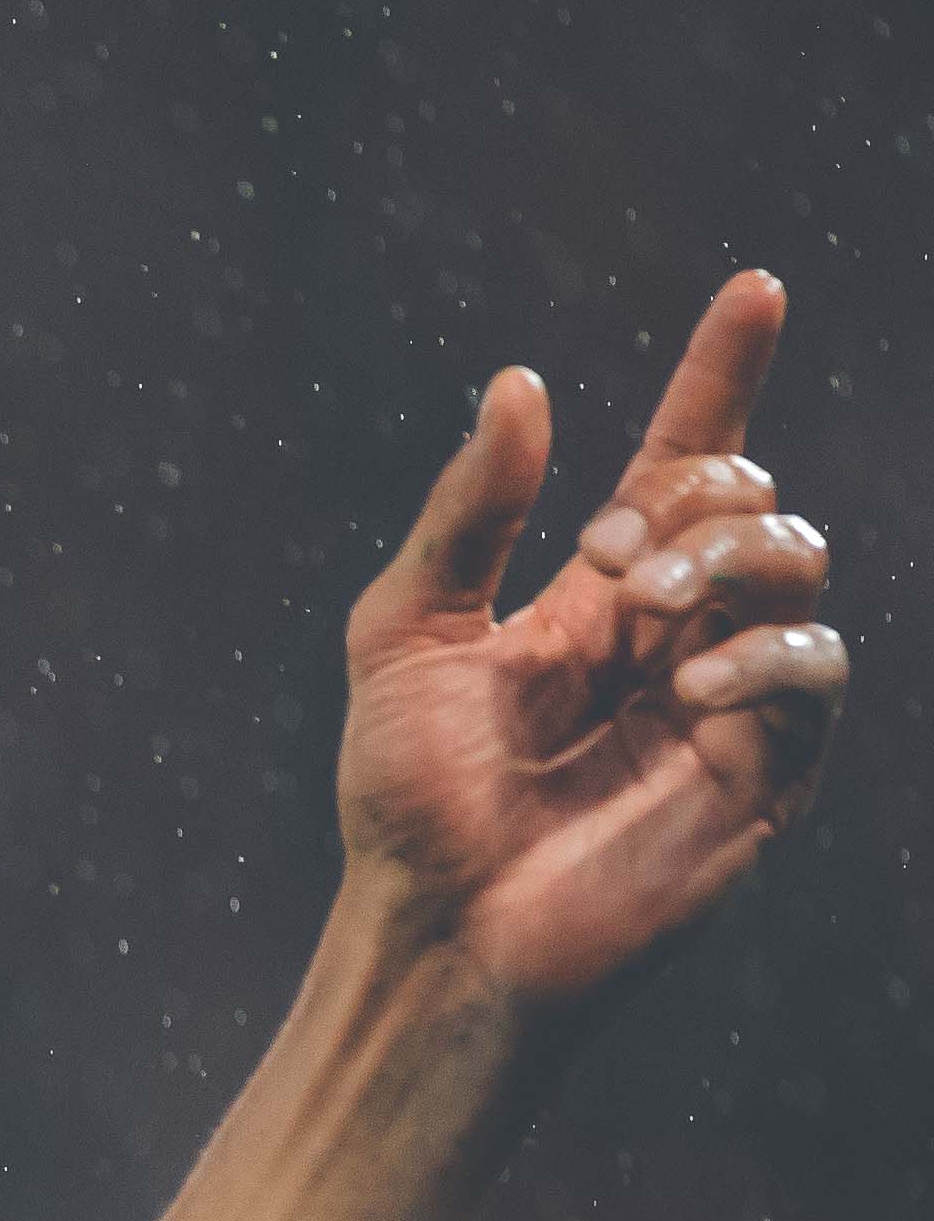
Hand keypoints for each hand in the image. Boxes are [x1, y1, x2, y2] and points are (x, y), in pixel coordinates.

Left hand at [339, 271, 848, 1013]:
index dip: (722, 374)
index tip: (753, 288)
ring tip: (651, 606)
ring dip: (734, 555)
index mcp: (596, 596)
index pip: (684, 459)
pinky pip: (814, 668)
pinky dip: (766, 650)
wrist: (432, 931)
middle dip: (698, 494)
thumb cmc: (406, 803)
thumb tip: (517, 384)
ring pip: (800, 563)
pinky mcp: (763, 770)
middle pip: (750, 497)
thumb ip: (466, 516)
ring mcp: (726, 697)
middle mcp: (673, 634)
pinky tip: (694, 678)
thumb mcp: (406, 637)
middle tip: (613, 556)